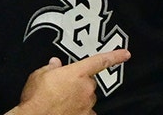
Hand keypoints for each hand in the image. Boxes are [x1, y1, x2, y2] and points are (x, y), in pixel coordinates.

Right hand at [8, 49, 130, 114]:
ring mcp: (87, 105)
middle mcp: (86, 88)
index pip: (100, 61)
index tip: (126, 54)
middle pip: (89, 82)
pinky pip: (87, 112)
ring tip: (61, 101)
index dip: (115, 56)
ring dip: (79, 98)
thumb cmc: (36, 97)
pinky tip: (68, 111)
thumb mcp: (39, 75)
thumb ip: (50, 68)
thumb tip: (54, 63)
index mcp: (77, 73)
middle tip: (63, 87)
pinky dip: (79, 111)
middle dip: (80, 83)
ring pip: (88, 98)